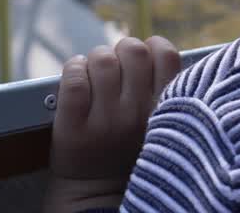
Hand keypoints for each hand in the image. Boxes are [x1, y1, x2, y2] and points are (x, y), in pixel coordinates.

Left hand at [43, 36, 180, 211]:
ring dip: (95, 61)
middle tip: (117, 68)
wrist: (96, 192)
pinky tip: (77, 81)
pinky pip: (73, 77)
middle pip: (133, 51)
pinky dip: (73, 70)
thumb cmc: (129, 149)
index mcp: (162, 111)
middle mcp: (136, 114)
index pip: (166, 55)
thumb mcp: (158, 123)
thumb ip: (160, 90)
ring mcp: (105, 120)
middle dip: (122, 51)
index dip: (153, 47)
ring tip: (94, 77)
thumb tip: (150, 47)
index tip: (145, 58)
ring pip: (101, 60)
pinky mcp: (73, 126)